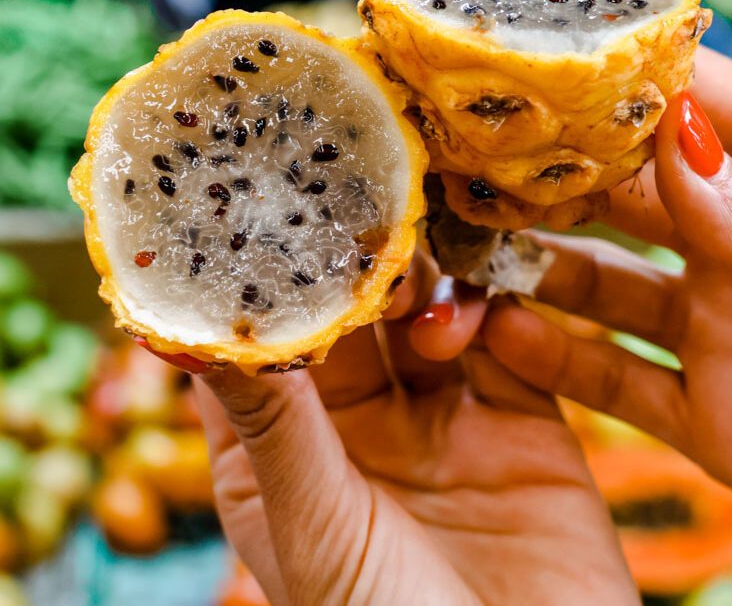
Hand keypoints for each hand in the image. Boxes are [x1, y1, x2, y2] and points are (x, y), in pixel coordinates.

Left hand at [194, 254, 638, 605]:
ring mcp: (444, 413)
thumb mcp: (317, 532)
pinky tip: (481, 314)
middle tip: (351, 221)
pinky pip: (505, 337)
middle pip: (348, 313)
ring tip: (413, 282)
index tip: (254, 220)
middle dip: (349, 266)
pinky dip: (491, 308)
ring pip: (425, 311)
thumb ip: (273, 429)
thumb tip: (190, 334)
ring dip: (420, 282)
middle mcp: (361, 422)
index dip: (254, 286)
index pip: (260, 347)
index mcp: (287, 452)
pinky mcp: (521, 415)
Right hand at [482, 47, 731, 523]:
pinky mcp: (709, 411)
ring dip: (531, 265)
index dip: (611, 77)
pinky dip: (554, 362)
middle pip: (620, 190)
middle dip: (543, 173)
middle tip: (462, 161)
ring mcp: (718, 324)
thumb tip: (669, 138)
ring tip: (463, 249)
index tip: (522, 65)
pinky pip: (616, 383)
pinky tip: (500, 335)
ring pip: (599, 283)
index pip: (687, 100)